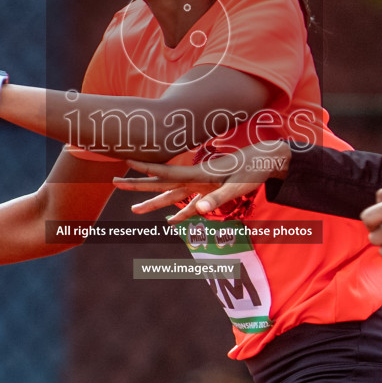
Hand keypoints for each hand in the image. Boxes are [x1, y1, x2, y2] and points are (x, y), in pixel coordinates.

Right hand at [115, 140, 289, 224]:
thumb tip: (198, 211)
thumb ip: (217, 199)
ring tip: (134, 211)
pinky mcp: (210, 191)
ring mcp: (201, 185)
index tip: (125, 160)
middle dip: (138, 185)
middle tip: (114, 183)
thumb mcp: (237, 186)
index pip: (166, 172)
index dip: (145, 167)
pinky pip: (190, 204)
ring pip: (171, 195)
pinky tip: (171, 222)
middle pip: (161, 183)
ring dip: (153, 203)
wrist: (267, 160)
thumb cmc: (253, 171)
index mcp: (198, 174)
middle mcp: (195, 178)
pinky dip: (181, 213)